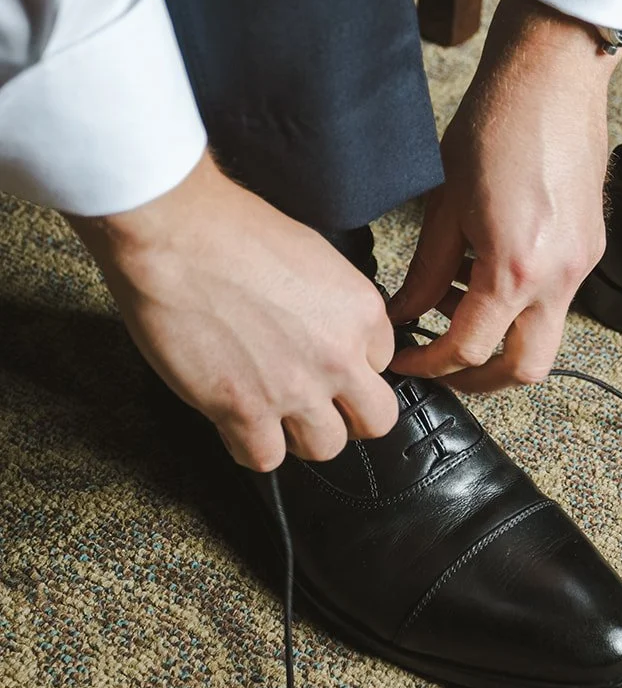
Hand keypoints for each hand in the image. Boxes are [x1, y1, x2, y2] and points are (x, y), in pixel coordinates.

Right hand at [68, 152, 397, 470]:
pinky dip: (251, 445)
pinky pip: (265, 458)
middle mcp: (338, 355)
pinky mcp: (243, 410)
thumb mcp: (311, 254)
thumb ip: (330, 302)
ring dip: (299, 434)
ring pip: (325, 447)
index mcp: (360, 311)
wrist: (175, 235)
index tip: (326, 361)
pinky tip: (236, 421)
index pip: (381, 362)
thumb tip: (324, 326)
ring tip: (272, 411)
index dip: (351, 364)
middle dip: (347, 414)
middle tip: (316, 402)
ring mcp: (294, 389)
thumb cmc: (230, 229)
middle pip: (374, 419)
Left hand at [389, 0, 618, 391]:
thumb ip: (426, 270)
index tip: (404, 359)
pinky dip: (520, 306)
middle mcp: (558, 276)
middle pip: (524, 369)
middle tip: (438, 364)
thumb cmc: (495, 124)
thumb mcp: (444, 204)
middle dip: (477, 379)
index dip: (429, 364)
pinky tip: (485, 274)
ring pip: (544, 337)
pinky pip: (557, 300)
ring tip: (455, 309)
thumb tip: (406, 312)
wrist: (552, 78)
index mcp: (515, 268)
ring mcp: (582, 263)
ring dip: (501, 341)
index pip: (469, 350)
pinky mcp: (590, 246)